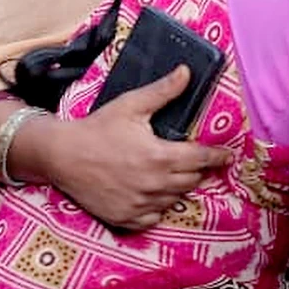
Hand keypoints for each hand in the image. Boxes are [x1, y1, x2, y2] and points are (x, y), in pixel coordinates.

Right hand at [43, 67, 231, 229]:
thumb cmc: (97, 128)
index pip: (203, 159)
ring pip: (176, 198)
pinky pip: (155, 216)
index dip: (218, 156)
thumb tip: (187, 71)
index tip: (228, 156)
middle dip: (196, 169)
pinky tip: (152, 194)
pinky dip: (159, 207)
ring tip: (169, 173)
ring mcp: (140, 203)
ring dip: (178, 187)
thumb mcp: (131, 106)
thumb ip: (163, 91)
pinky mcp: (126, 217)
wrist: (60, 155)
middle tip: (191, 160)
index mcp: (161, 157)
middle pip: (193, 180)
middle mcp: (154, 184)